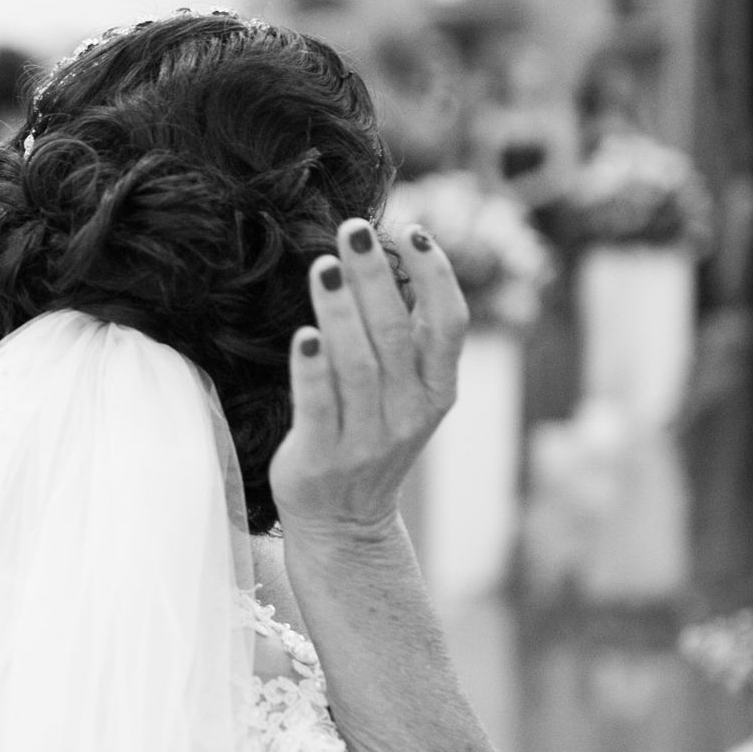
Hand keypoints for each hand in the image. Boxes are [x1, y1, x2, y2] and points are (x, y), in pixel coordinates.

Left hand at [269, 218, 467, 535]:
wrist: (345, 523)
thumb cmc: (371, 437)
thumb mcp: (407, 393)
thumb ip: (407, 337)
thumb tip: (391, 259)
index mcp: (437, 390)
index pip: (449, 324)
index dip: (435, 276)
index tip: (412, 232)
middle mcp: (408, 412)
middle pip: (395, 333)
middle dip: (375, 277)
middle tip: (354, 228)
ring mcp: (365, 438)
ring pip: (357, 364)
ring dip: (339, 311)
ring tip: (324, 266)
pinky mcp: (321, 457)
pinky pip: (317, 405)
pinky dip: (311, 369)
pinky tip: (304, 335)